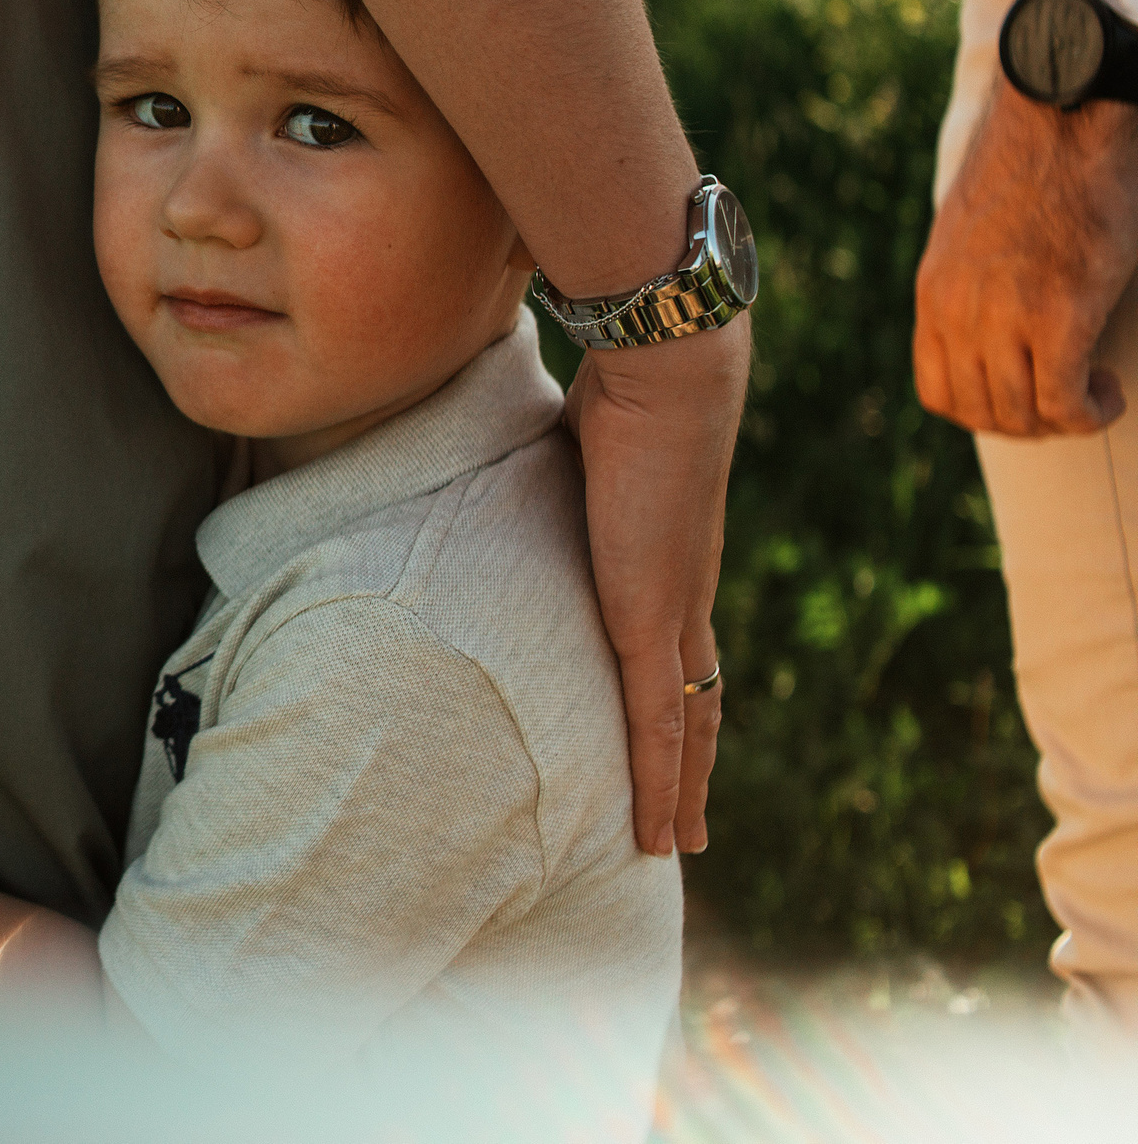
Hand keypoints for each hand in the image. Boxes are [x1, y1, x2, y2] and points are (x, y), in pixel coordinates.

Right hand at [562, 314, 747, 856]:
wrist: (665, 370)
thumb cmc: (620, 381)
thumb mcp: (574, 439)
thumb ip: (553, 457)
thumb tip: (516, 433)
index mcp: (670, 554)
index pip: (679, 643)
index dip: (678, 690)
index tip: (672, 731)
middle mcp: (684, 592)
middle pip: (698, 699)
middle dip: (692, 762)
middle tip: (687, 820)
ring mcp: (674, 611)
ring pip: (687, 727)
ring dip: (683, 790)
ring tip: (675, 843)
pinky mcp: (652, 620)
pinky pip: (657, 721)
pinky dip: (659, 781)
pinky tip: (656, 828)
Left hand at [915, 80, 1137, 436]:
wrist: (1061, 118)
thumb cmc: (1034, 168)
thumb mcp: (974, 236)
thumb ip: (972, 286)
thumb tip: (992, 331)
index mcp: (936, 294)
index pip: (937, 392)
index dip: (981, 412)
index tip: (1021, 399)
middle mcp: (959, 312)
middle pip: (980, 413)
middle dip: (1028, 423)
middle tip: (1067, 402)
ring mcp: (1005, 316)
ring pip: (1021, 415)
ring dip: (1062, 420)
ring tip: (1091, 395)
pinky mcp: (1060, 314)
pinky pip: (1063, 402)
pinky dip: (1089, 411)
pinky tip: (1107, 391)